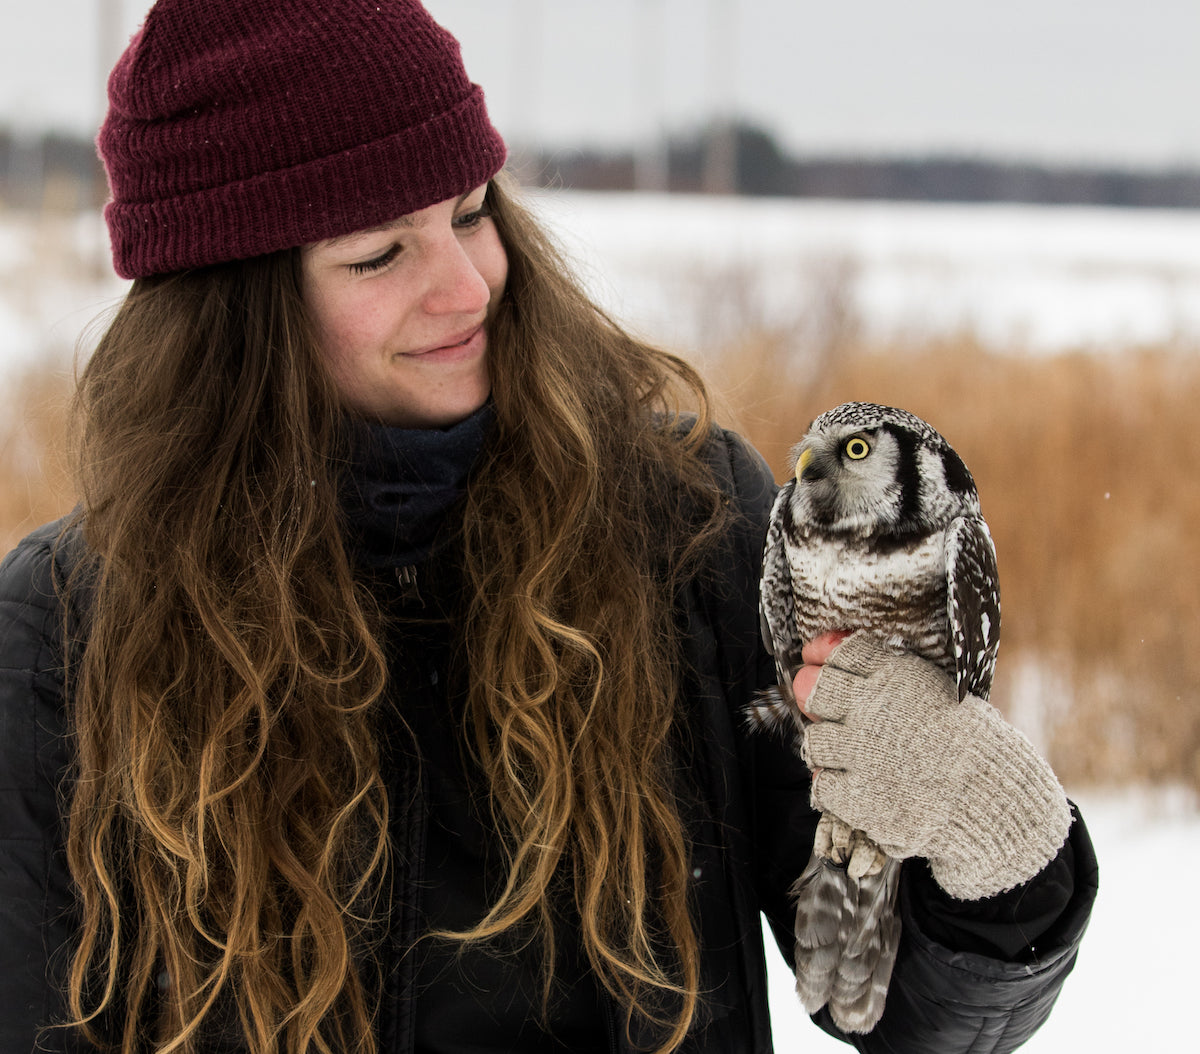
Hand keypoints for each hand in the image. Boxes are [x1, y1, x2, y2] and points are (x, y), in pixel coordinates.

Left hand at [791, 631, 1071, 899]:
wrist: (996, 801)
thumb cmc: (974, 745)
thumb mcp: (940, 692)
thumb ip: (894, 678)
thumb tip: (842, 666)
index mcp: (896, 676)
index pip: (839, 652)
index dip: (821, 654)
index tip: (813, 659)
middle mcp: (872, 708)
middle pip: (812, 690)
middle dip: (815, 700)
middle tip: (832, 715)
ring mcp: (862, 753)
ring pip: (814, 741)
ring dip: (828, 750)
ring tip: (854, 758)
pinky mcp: (860, 797)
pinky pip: (822, 786)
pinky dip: (834, 789)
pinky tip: (857, 790)